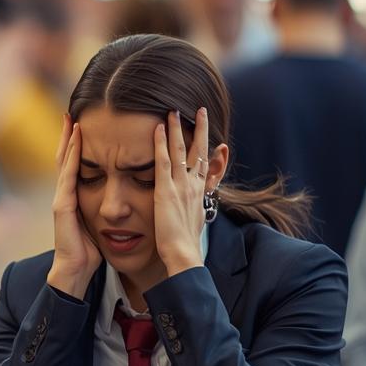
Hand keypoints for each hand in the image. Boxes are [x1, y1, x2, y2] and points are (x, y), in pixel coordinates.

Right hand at [47, 114, 100, 297]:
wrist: (75, 270)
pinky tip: (75, 143)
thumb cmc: (89, 251)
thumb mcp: (98, 224)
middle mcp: (65, 194)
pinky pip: (68, 176)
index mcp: (75, 198)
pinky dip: (70, 157)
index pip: (75, 165)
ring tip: (72, 120)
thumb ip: (104, 209)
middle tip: (72, 113)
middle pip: (65, 158)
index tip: (83, 125)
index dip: (77, 146)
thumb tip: (119, 201)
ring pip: (63, 162)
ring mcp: (61, 198)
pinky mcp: (62, 206)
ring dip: (68, 140)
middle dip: (69, 136)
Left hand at [152, 108, 208, 277]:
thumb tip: (194, 204)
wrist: (184, 255)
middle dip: (200, 128)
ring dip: (177, 128)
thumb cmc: (185, 243)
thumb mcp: (193, 220)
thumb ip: (194, 207)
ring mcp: (181, 186)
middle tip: (199, 109)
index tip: (207, 128)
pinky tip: (158, 127)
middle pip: (199, 150)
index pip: (204, 162)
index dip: (207, 144)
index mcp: (200, 192)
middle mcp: (194, 185)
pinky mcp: (166, 191)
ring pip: (180, 150)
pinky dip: (161, 143)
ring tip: (173, 110)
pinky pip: (163, 161)